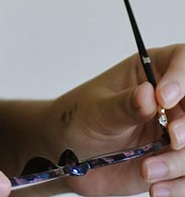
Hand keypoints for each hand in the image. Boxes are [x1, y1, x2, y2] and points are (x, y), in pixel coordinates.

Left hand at [47, 44, 184, 196]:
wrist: (69, 156)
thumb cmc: (78, 119)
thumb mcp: (97, 110)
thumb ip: (123, 105)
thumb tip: (148, 94)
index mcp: (150, 72)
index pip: (182, 60)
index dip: (182, 77)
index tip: (165, 99)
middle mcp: (170, 101)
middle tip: (171, 139)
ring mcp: (174, 132)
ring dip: (179, 162)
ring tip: (147, 172)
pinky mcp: (174, 162)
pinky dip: (178, 186)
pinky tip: (156, 189)